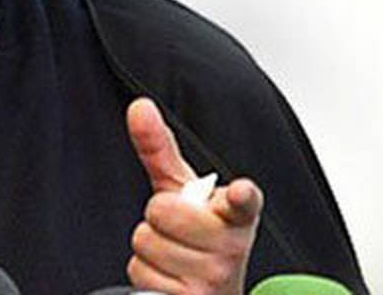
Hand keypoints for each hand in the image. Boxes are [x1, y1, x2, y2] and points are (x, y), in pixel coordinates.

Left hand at [125, 98, 262, 294]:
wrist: (213, 291)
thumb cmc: (199, 238)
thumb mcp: (183, 191)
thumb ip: (160, 148)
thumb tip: (139, 107)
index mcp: (236, 213)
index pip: (243, 200)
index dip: (240, 195)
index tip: (238, 192)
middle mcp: (231, 246)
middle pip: (160, 210)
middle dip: (156, 217)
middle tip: (176, 229)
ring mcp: (214, 278)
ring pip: (146, 243)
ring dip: (149, 249)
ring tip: (173, 255)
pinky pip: (142, 276)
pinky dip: (145, 275)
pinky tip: (169, 278)